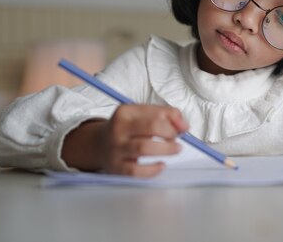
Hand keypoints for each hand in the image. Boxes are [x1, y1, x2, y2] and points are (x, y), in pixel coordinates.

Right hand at [62, 105, 188, 176]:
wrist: (99, 145)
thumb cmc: (128, 128)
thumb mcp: (142, 114)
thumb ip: (166, 114)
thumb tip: (184, 125)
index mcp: (125, 112)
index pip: (156, 113)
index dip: (174, 121)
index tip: (182, 127)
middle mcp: (118, 129)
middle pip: (151, 127)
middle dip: (170, 133)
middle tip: (176, 139)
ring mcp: (116, 149)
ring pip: (143, 148)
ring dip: (166, 149)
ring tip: (175, 149)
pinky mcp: (116, 167)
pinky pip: (135, 171)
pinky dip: (152, 170)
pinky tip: (161, 165)